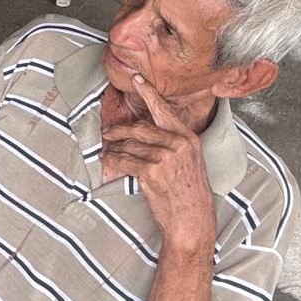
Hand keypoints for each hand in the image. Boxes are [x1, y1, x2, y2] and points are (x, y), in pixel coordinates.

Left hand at [101, 75, 215, 250]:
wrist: (192, 221)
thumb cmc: (189, 195)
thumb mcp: (189, 163)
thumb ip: (171, 144)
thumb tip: (144, 134)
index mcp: (189, 139)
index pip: (164, 110)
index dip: (148, 93)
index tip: (137, 79)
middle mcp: (178, 144)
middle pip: (140, 128)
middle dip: (119, 130)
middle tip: (108, 132)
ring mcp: (165, 156)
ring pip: (130, 145)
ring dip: (114, 148)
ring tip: (107, 152)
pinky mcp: (152, 170)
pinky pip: (125, 160)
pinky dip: (114, 161)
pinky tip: (109, 162)